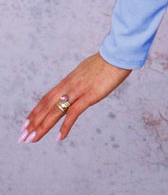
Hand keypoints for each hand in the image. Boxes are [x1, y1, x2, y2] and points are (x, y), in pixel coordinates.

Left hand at [18, 52, 132, 143]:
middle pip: (46, 106)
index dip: (35, 111)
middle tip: (22, 136)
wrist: (118, 54)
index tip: (26, 122)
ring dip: (42, 127)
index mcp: (68, 79)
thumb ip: (81, 79)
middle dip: (33, 122)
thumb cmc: (108, 61)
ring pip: (55, 111)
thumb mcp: (89, 69)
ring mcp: (78, 91)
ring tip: (32, 139)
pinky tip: (59, 138)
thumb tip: (80, 82)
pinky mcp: (89, 96)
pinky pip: (73, 114)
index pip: (47, 98)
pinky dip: (65, 127)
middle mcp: (69, 86)